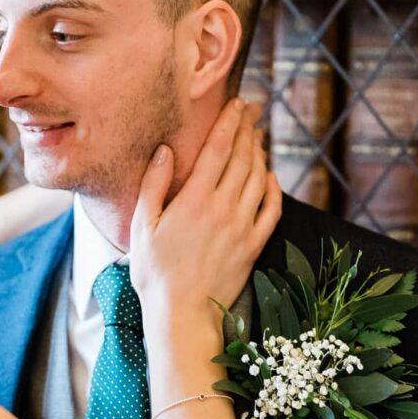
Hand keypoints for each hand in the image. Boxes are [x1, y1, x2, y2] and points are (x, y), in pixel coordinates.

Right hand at [129, 96, 280, 333]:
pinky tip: (271, 177)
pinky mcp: (253, 246)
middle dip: (248, 130)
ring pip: (259, 179)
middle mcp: (224, 208)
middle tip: (252, 111)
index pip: (218, 149)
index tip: (237, 104)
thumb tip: (164, 150)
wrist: (182, 314)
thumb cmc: (155, 273)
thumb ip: (153, 185)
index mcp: (195, 199)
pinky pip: (272, 209)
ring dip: (260, 154)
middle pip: (243, 158)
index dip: (230, 122)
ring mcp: (242, 227)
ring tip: (258, 138)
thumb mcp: (143, 227)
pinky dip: (274, 188)